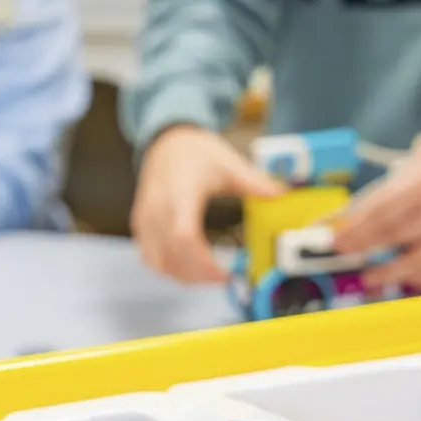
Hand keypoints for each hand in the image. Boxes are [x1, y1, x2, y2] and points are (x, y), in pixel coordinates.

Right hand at [131, 124, 281, 283]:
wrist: (166, 141)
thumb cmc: (195, 152)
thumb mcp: (228, 163)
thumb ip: (253, 181)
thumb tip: (280, 193)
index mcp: (181, 194)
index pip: (184, 237)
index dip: (203, 263)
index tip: (225, 273)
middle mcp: (157, 209)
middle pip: (173, 256)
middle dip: (200, 275)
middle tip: (224, 278)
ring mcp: (146, 219)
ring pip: (159, 262)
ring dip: (184, 276)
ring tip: (209, 276)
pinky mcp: (141, 226)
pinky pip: (150, 258)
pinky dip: (170, 269)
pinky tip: (189, 269)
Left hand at [334, 106, 420, 289]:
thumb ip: (411, 172)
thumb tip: (390, 192)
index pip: (375, 213)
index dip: (350, 228)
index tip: (332, 237)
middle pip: (389, 240)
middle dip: (361, 251)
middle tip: (341, 258)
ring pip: (416, 265)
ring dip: (389, 273)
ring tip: (371, 279)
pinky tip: (415, 281)